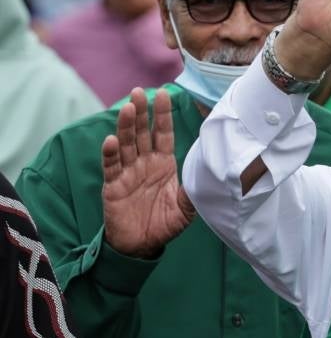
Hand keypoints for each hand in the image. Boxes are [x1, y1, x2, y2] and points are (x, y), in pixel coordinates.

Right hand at [102, 88, 195, 257]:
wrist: (142, 245)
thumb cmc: (165, 223)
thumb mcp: (187, 208)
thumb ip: (195, 191)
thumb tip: (211, 177)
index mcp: (163, 163)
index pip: (163, 133)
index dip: (163, 115)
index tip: (164, 94)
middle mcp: (145, 163)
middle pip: (142, 133)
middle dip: (141, 112)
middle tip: (138, 92)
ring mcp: (128, 172)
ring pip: (126, 144)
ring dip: (125, 126)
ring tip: (127, 108)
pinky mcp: (113, 186)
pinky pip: (111, 166)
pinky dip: (111, 154)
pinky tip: (112, 140)